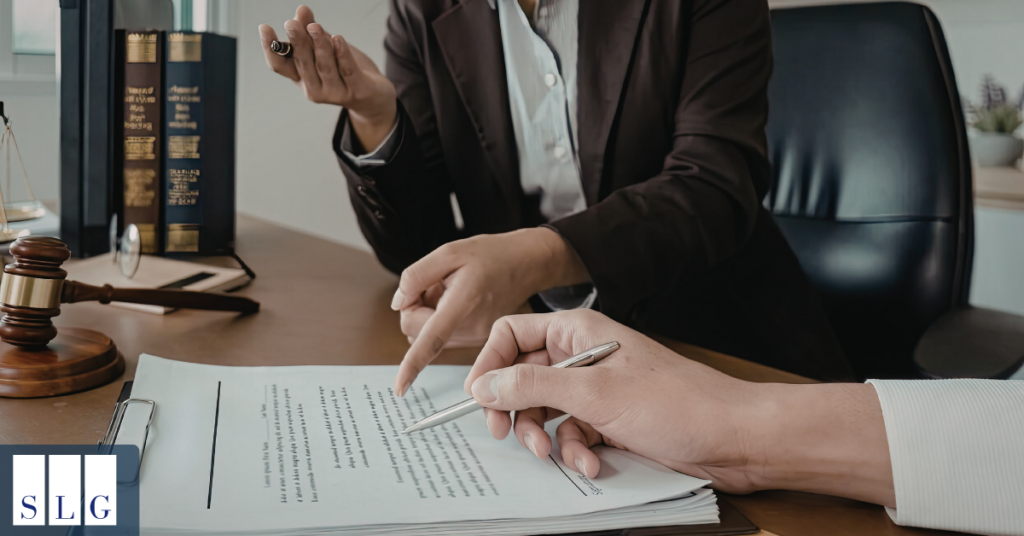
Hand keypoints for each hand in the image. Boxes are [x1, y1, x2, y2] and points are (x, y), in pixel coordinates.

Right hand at [258, 5, 396, 148]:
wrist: (373, 97)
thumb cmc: (344, 70)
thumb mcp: (325, 48)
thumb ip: (311, 31)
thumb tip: (301, 11)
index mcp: (301, 77)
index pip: (279, 65)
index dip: (270, 48)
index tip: (264, 28)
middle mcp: (313, 88)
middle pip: (303, 63)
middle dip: (298, 42)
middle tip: (291, 24)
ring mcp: (334, 92)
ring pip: (324, 66)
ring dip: (319, 45)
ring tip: (315, 26)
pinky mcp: (356, 91)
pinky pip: (347, 70)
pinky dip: (342, 55)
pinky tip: (338, 39)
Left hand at [391, 228, 589, 394]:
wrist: (526, 264)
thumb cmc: (492, 255)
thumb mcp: (449, 252)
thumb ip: (416, 277)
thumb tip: (399, 303)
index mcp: (463, 303)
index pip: (431, 339)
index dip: (411, 365)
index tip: (399, 388)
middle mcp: (471, 328)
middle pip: (416, 333)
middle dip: (412, 309)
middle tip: (430, 285)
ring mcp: (476, 337)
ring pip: (426, 336)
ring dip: (426, 314)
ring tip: (447, 290)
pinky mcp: (477, 340)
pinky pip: (441, 336)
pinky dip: (438, 319)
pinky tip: (454, 298)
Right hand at [465, 310, 895, 505]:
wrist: (733, 437)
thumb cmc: (676, 402)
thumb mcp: (593, 393)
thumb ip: (532, 385)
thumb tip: (485, 384)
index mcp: (578, 331)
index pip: (513, 333)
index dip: (490, 364)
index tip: (480, 398)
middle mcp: (584, 354)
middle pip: (524, 376)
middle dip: (516, 409)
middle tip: (509, 434)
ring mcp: (598, 387)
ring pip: (546, 409)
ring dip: (546, 436)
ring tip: (557, 453)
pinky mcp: (611, 418)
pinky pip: (574, 432)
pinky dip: (576, 450)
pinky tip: (592, 462)